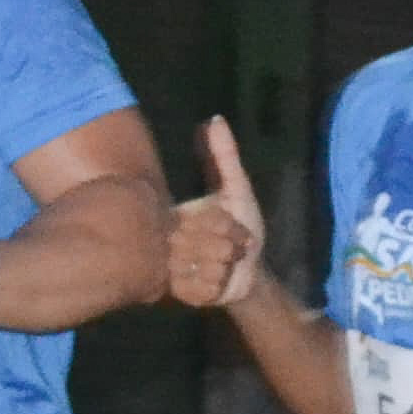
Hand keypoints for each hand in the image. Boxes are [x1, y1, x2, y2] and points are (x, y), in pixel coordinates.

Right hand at [169, 114, 265, 309]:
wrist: (249, 273)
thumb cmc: (243, 227)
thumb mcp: (237, 190)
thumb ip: (224, 156)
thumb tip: (214, 118)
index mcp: (171, 214)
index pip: (197, 217)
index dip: (223, 224)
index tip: (233, 226)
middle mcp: (163, 241)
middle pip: (200, 245)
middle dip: (227, 247)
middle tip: (236, 248)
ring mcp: (168, 270)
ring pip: (199, 268)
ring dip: (223, 267)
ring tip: (228, 264)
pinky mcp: (178, 294)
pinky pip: (199, 290)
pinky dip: (216, 286)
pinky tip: (220, 281)